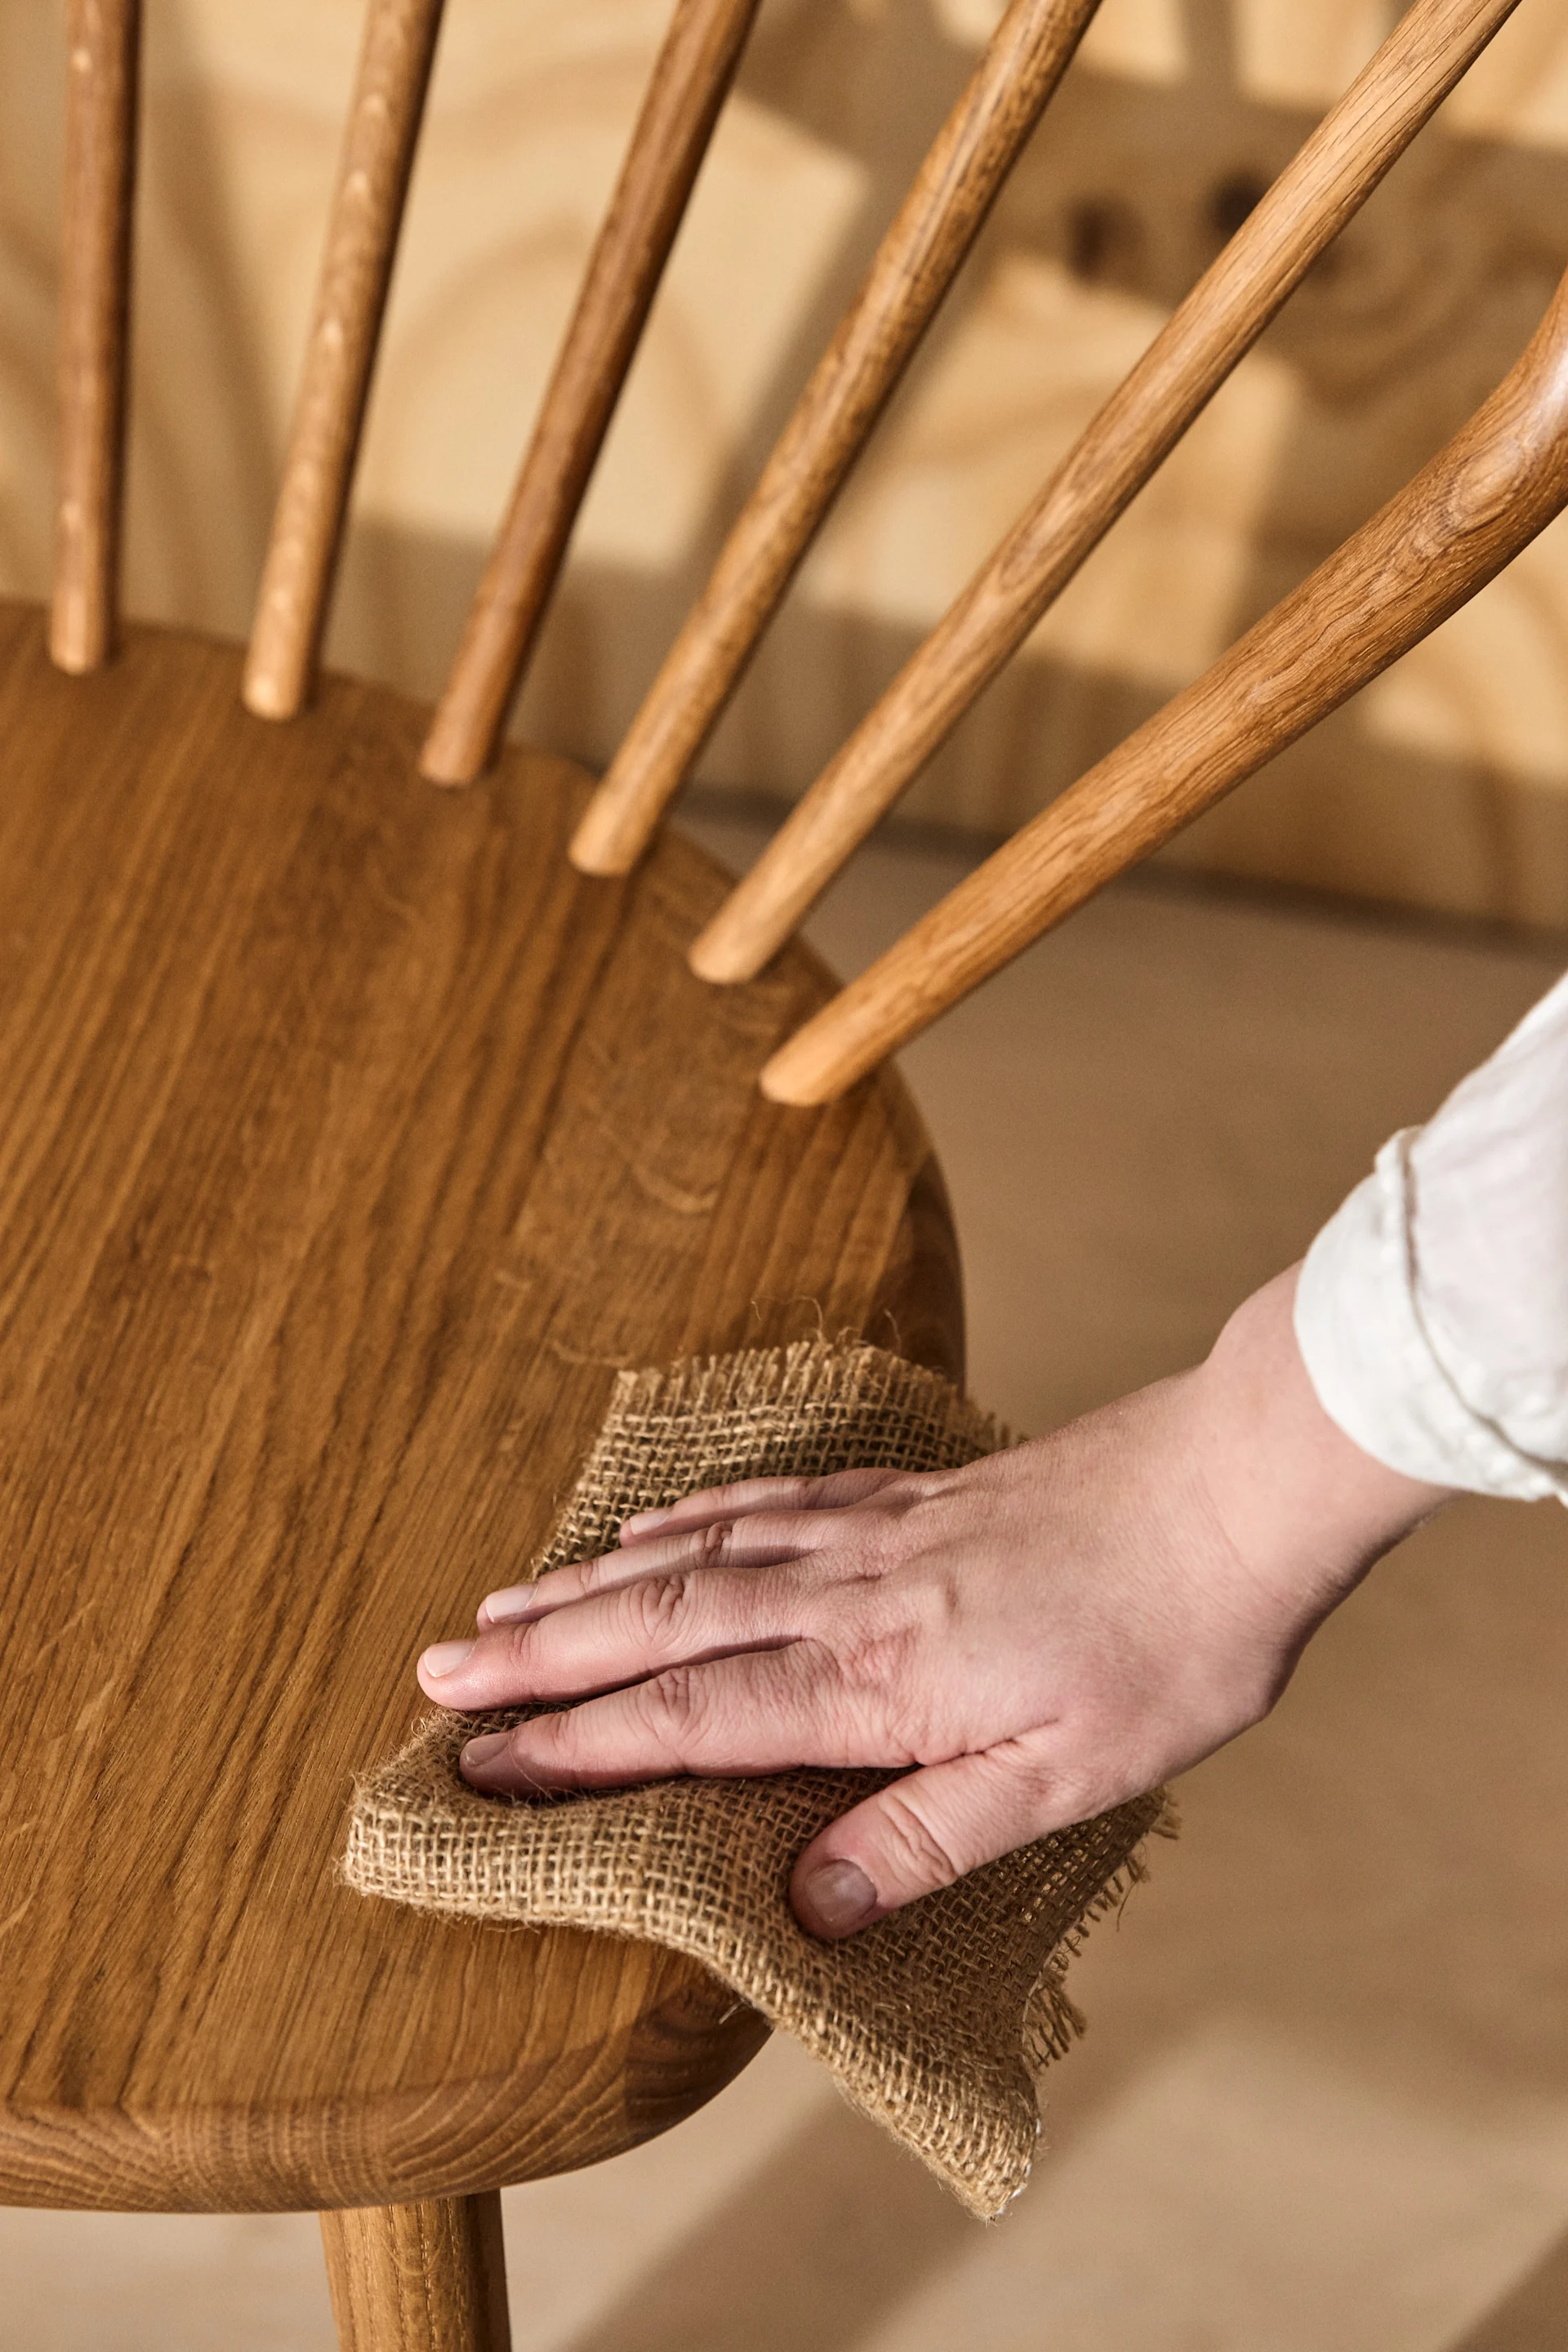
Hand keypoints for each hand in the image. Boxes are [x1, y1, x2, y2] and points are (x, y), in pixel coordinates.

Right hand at [416, 1270, 1451, 1937]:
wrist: (1240, 1486)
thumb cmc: (1172, 1643)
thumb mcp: (1070, 1776)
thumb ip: (932, 1834)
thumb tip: (805, 1906)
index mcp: (880, 1679)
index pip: (692, 1719)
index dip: (576, 1746)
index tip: (479, 1766)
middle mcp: (852, 1596)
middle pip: (662, 1624)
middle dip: (540, 1658)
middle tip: (433, 1675)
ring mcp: (876, 1533)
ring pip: (697, 1558)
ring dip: (589, 1587)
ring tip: (498, 1607)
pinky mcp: (913, 1493)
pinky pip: (770, 1501)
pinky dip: (690, 1517)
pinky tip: (649, 1527)